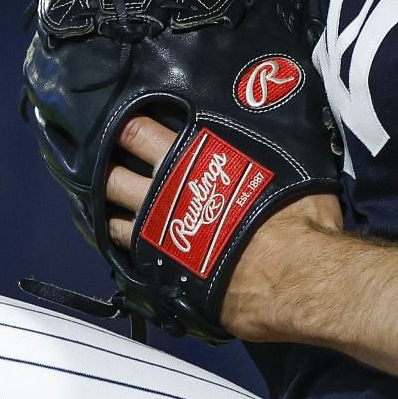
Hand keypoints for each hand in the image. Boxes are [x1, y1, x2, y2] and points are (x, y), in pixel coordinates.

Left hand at [105, 115, 344, 340]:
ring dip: (107, 206)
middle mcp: (165, 190)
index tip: (120, 124)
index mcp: (192, 156)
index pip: (140, 132)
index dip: (126, 127)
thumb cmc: (296, 214)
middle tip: (102, 163)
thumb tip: (271, 139)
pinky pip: (126, 252)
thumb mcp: (289, 163)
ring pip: (111, 213)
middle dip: (104, 167)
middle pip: (113, 174)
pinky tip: (122, 239)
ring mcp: (158, 232)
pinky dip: (121, 243)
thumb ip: (264, 151)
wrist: (293, 274)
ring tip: (107, 201)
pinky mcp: (160, 269)